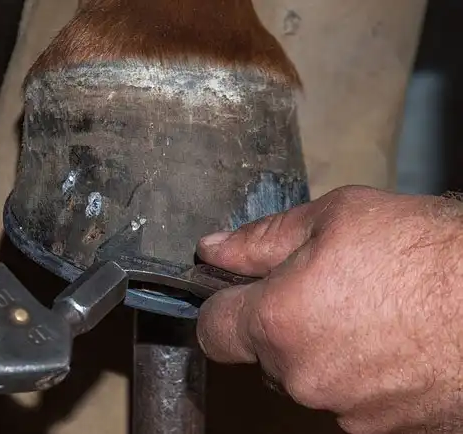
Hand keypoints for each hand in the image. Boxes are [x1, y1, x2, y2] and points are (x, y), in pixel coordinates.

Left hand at [196, 186, 462, 433]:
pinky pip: (348, 397)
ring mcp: (342, 409)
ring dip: (321, 349)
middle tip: (324, 287)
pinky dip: (358, 372)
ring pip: (306, 376)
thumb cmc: (425, 254)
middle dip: (280, 323)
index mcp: (277, 322)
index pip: (213, 330)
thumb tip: (213, 249)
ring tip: (369, 313)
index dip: (223, 305)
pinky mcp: (382, 429)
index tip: (240, 290)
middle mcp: (301, 376)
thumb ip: (260, 239)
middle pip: (263, 353)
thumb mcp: (335, 218)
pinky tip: (393, 342)